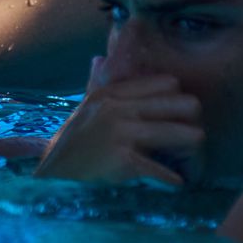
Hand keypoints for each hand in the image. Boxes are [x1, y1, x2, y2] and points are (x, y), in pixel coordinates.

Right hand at [35, 57, 204, 186]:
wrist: (50, 170)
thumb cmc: (72, 140)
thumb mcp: (84, 106)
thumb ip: (96, 81)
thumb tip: (100, 59)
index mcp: (113, 92)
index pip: (169, 84)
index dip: (178, 100)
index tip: (176, 117)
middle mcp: (119, 107)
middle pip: (185, 105)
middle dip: (192, 123)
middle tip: (186, 139)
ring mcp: (121, 132)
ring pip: (184, 134)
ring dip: (190, 151)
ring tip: (186, 162)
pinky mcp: (123, 160)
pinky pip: (164, 170)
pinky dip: (172, 180)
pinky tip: (174, 183)